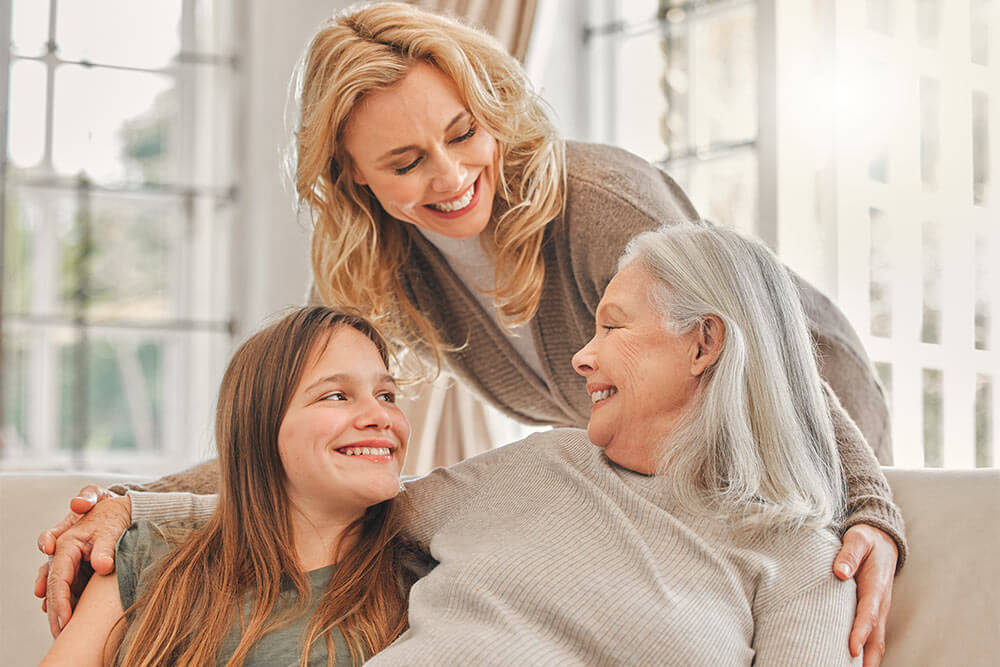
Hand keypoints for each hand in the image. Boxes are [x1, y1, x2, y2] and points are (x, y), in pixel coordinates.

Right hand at [33, 489, 131, 636]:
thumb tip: (102, 567)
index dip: (60, 601)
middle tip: (60, 632)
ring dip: (59, 609)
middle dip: (56, 611)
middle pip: (53, 587)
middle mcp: (61, 555)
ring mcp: (68, 562)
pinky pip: (70, 588)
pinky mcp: (77, 568)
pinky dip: (70, 602)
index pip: (59, 578)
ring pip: (58, 589)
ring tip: (62, 630)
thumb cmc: (115, 518)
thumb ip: (106, 548)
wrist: (121, 510)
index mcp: (66, 544)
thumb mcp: (112, 530)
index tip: (65, 621)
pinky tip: (72, 619)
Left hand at [833, 524, 897, 665]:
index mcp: (876, 587)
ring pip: (875, 642)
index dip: (860, 633)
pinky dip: (865, 653)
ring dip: (867, 660)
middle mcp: (880, 603)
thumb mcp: (858, 539)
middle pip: (876, 638)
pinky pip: (872, 637)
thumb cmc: (866, 540)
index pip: (869, 614)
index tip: (851, 649)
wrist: (882, 540)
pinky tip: (851, 663)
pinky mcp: (873, 612)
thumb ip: (849, 554)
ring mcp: (878, 610)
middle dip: (866, 658)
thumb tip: (839, 572)